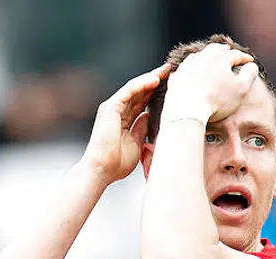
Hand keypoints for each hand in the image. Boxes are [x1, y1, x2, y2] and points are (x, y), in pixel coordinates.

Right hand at [80, 63, 168, 185]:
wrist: (102, 171)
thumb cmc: (116, 164)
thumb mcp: (137, 144)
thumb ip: (142, 128)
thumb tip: (149, 115)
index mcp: (123, 120)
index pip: (142, 102)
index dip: (155, 93)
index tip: (173, 86)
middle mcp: (117, 111)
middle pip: (139, 91)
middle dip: (155, 80)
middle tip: (172, 70)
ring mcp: (112, 108)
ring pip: (134, 88)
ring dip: (151, 78)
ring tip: (167, 70)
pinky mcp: (110, 107)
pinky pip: (128, 91)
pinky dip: (142, 84)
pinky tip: (155, 79)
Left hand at [163, 44, 256, 124]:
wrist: (188, 111)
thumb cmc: (217, 101)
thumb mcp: (241, 89)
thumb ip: (249, 74)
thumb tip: (252, 65)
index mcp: (220, 58)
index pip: (236, 54)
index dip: (244, 58)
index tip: (249, 61)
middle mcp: (203, 57)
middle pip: (215, 49)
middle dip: (224, 50)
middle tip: (229, 51)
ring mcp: (187, 66)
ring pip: (198, 55)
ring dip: (206, 55)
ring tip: (210, 58)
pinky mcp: (176, 77)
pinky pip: (184, 68)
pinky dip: (190, 66)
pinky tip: (191, 69)